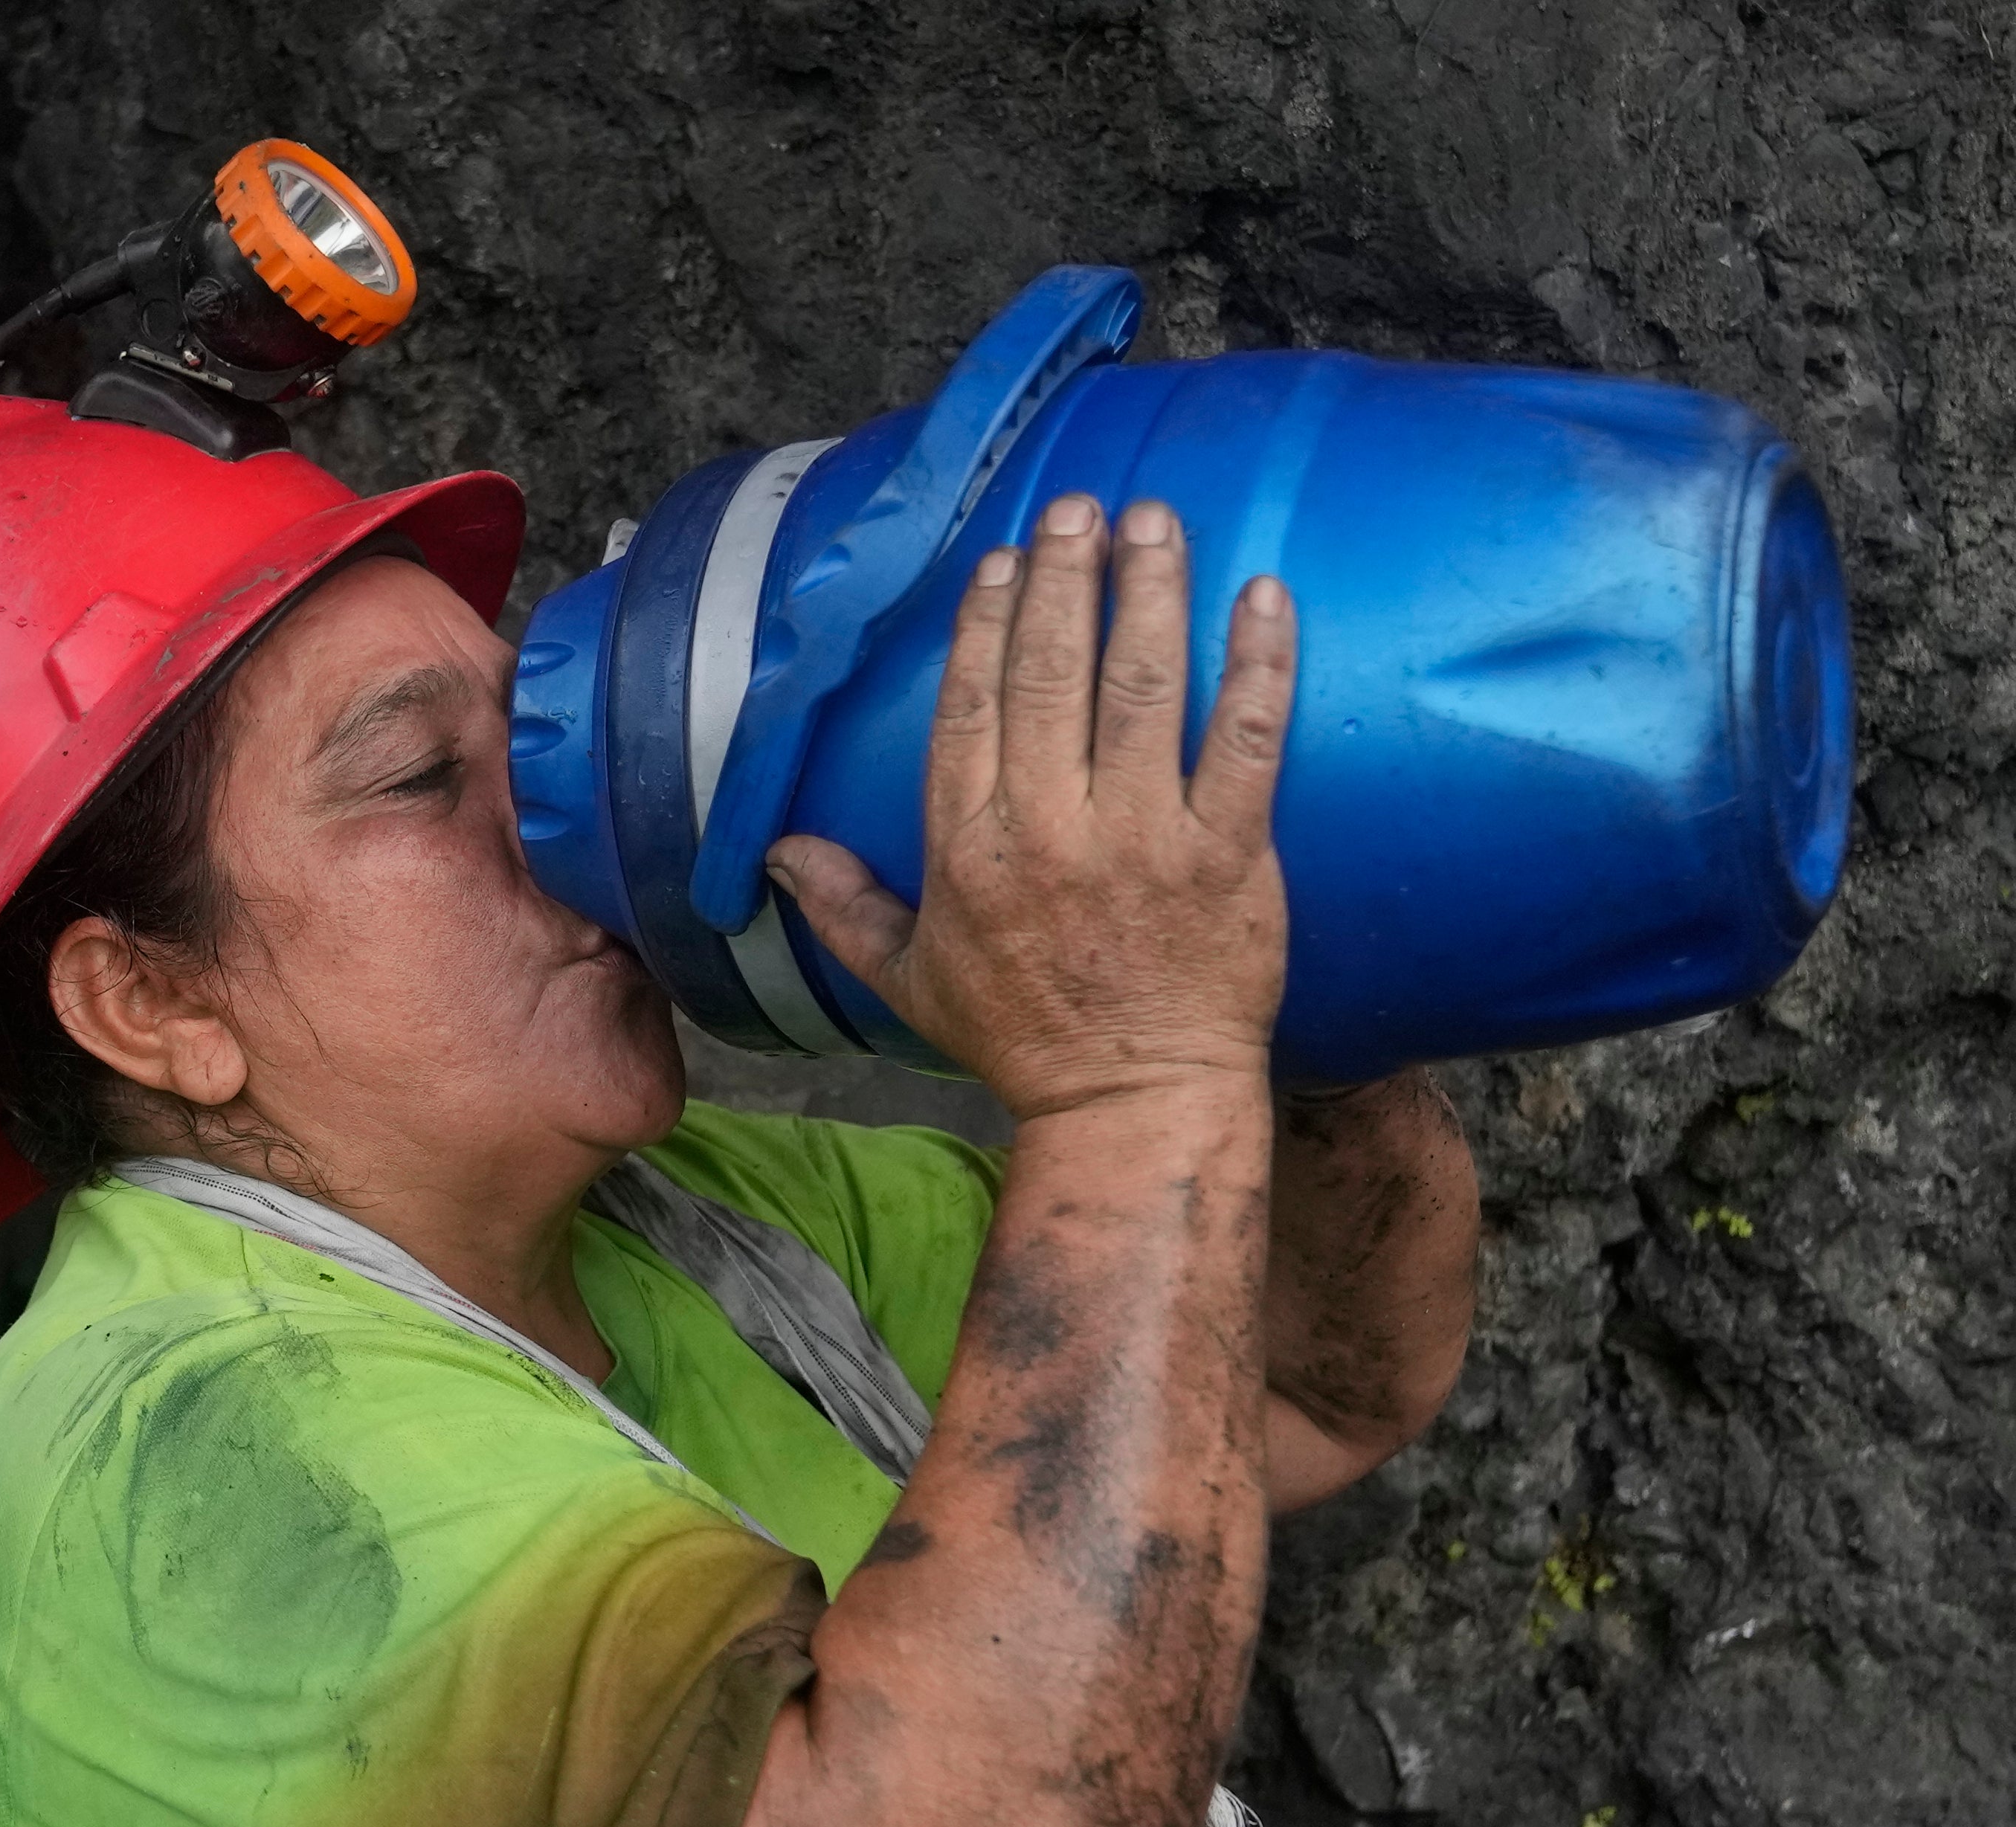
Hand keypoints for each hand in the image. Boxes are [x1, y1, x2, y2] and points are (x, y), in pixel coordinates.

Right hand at [766, 494, 1293, 1123]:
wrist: (1133, 1105)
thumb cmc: (1022, 1039)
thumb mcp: (908, 979)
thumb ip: (843, 908)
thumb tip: (777, 854)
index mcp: (970, 851)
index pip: (974, 706)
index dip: (989, 622)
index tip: (1007, 558)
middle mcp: (1051, 832)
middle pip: (1053, 675)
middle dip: (1066, 576)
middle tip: (1082, 507)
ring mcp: (1145, 840)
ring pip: (1145, 687)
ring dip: (1149, 591)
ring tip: (1156, 520)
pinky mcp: (1229, 856)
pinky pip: (1248, 740)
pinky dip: (1259, 663)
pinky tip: (1263, 595)